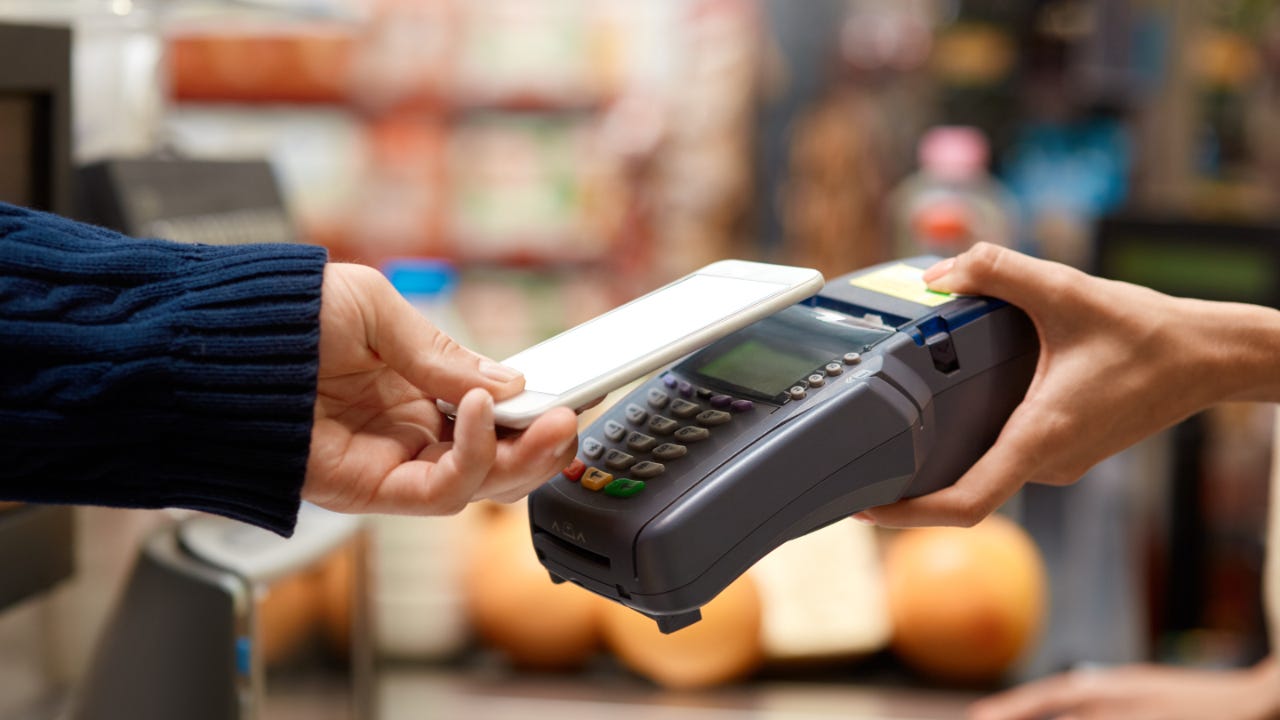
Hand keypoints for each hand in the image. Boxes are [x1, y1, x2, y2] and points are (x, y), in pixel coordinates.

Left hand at [302, 264, 577, 514]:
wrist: (214, 339)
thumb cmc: (282, 316)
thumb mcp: (379, 312)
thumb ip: (443, 354)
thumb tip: (507, 386)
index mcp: (416, 390)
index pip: (493, 417)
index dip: (535, 411)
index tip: (572, 394)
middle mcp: (409, 433)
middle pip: (497, 462)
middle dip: (543, 447)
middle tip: (570, 419)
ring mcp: (391, 464)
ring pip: (480, 487)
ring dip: (523, 458)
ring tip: (548, 421)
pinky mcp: (368, 490)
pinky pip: (440, 493)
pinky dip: (474, 459)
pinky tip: (480, 412)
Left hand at [859, 243, 1279, 526]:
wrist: (1209, 356)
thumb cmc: (1148, 333)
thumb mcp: (1066, 288)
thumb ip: (996, 270)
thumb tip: (937, 273)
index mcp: (1041, 436)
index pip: (967, 503)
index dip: (911, 516)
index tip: (867, 509)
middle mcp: (1047, 460)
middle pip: (965, 490)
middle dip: (911, 486)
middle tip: (858, 465)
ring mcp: (1057, 460)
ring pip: (986, 471)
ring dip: (940, 462)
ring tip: (889, 438)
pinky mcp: (1065, 448)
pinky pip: (1005, 456)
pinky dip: (969, 445)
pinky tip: (945, 414)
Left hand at [968, 659, 1279, 719]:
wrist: (1250, 703)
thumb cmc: (1187, 699)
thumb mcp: (1137, 687)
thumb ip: (1101, 693)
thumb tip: (1071, 691)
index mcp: (1108, 687)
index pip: (1048, 697)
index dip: (1011, 707)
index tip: (978, 716)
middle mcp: (1115, 703)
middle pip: (1059, 719)